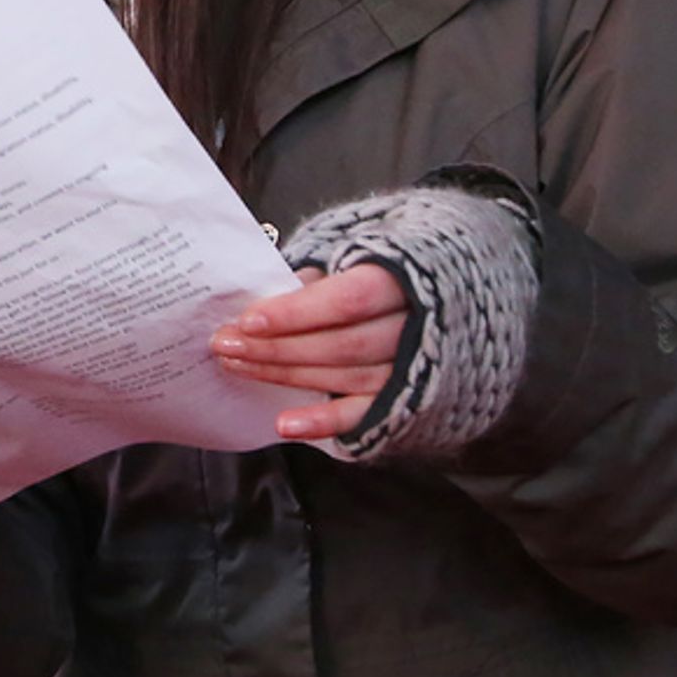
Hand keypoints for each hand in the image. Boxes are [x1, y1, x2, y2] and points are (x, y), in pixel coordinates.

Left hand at [211, 264, 409, 441]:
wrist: (450, 294)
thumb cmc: (391, 270)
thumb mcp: (362, 253)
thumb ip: (323, 272)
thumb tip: (272, 290)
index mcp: (406, 279)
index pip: (350, 299)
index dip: (298, 312)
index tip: (249, 321)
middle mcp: (417, 327)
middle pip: (342, 344)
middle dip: (278, 346)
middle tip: (226, 343)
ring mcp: (414, 367)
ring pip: (346, 377)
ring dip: (285, 375)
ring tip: (238, 366)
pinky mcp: (406, 400)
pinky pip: (363, 415)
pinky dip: (323, 422)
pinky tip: (285, 424)